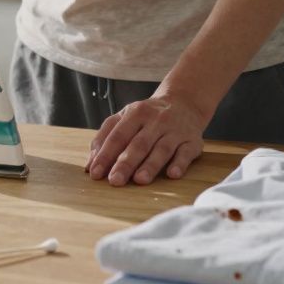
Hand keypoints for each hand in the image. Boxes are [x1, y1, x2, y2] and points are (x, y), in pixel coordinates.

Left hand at [86, 92, 207, 185]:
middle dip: (126, 163)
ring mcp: (175, 131)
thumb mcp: (124, 118)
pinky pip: (186, 153)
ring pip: (162, 149)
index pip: (118, 136)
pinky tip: (172, 174)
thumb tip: (90, 165)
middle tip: (115, 180)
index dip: (106, 155)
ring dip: (151, 165)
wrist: (184, 102)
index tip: (95, 173)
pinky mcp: (192, 141)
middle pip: (139, 144)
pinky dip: (179, 164)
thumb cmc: (147, 117)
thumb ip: (105, 138)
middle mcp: (156, 121)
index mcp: (136, 113)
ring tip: (139, 180)